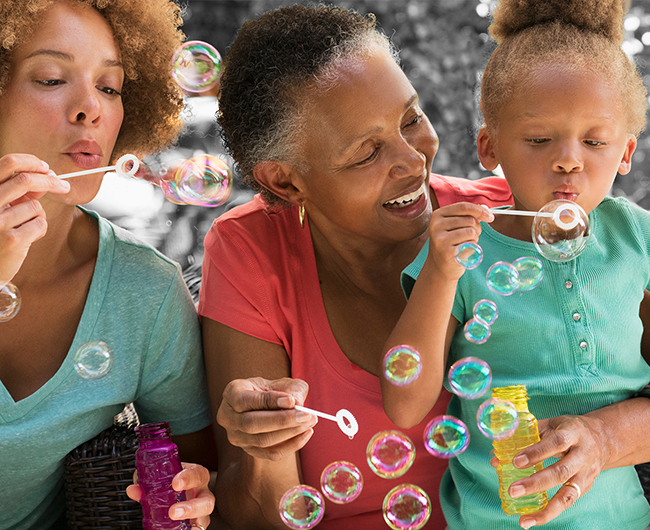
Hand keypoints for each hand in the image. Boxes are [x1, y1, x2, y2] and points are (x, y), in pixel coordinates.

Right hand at [0, 154, 69, 283]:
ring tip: (25, 228)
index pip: (7, 163)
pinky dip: (39, 230)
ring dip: (38, 216)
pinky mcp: (11, 239)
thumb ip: (21, 193)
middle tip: (64, 186)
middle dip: (50, 182)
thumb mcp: (5, 208)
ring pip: (36, 206)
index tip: (47, 168)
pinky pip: (40, 224)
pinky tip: (26, 239)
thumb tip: (47, 176)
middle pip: (25, 180)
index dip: (31, 162)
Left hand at [126, 462, 214, 528]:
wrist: (180, 489)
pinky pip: (197, 529)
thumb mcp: (164, 478)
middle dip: (191, 508)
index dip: (188, 478)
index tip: (175, 483)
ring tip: (174, 523)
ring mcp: (201, 512)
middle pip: (207, 501)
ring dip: (188, 523)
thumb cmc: (174, 482)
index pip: (197, 474)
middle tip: (173, 512)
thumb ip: (149, 482)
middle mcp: (202, 494)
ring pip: (204, 519)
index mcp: (196, 477)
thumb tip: (133, 489)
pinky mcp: (196, 524)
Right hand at [216, 377, 318, 460]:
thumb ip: (290, 389)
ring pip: (261, 440)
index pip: (245, 400)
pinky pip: (270, 453)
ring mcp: (236, 436)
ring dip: (289, 433)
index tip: (292, 401)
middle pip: (251, 424)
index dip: (268, 401)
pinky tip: (306, 434)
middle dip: (282, 420)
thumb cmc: (272, 389)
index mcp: (232, 393)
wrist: (266, 404)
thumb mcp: (280, 382)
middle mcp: (228, 416)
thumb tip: (297, 402)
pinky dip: (291, 445)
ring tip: (310, 422)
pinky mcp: (249, 451)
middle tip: (306, 415)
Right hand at [427, 202, 493, 280]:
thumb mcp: (454, 226)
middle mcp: (436, 226)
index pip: (463, 207)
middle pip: (470, 220)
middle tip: (470, 237)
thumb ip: (468, 215)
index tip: (490, 217)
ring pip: (472, 232)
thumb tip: (485, 209)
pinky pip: (471, 245)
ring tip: (465, 244)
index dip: (480, 210)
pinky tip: (463, 252)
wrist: (440, 266)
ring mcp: (441, 240)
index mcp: (438, 215)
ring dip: (474, 239)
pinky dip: (472, 248)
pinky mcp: (447, 253)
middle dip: (477, 228)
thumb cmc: (450, 243)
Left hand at [491, 414, 607, 528]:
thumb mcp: (549, 424)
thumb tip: (495, 459)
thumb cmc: (567, 429)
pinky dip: (551, 512)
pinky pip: (569, 502)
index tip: (515, 462)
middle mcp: (583, 454)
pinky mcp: (586, 487)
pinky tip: (535, 519)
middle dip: (536, 483)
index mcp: (572, 433)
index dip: (536, 452)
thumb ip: (523, 437)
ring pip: (568, 494)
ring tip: (525, 520)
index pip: (555, 443)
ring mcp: (586, 473)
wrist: (602, 439)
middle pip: (561, 472)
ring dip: (546, 510)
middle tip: (513, 491)